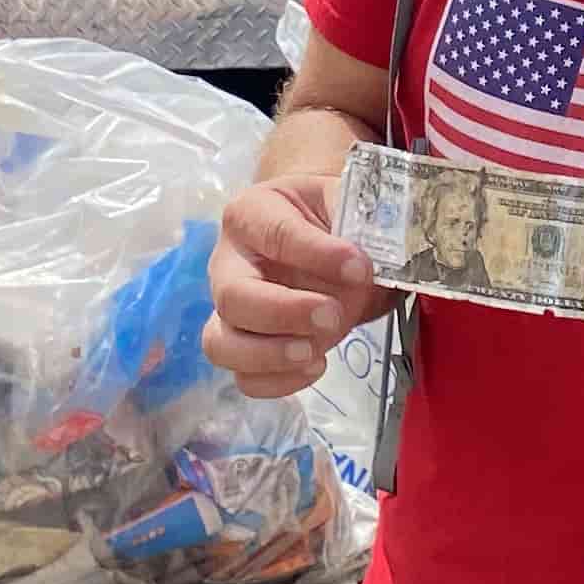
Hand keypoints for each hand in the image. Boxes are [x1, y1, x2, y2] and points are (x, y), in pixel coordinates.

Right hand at [204, 177, 384, 396]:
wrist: (336, 246)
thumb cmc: (335, 220)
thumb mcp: (347, 202)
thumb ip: (359, 218)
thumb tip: (362, 264)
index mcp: (252, 213)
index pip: (273, 234)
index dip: (316, 254)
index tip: (359, 268)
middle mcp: (229, 262)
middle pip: (232, 297)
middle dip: (284, 312)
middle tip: (332, 315)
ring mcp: (231, 310)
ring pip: (221, 344)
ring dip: (270, 355)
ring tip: (315, 351)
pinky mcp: (246, 347)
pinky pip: (245, 378)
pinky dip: (279, 381)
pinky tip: (317, 365)